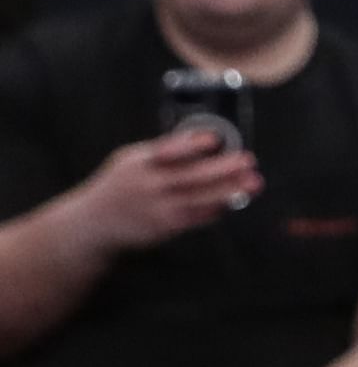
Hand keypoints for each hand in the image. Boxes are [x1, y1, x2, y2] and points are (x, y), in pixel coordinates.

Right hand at [63, 130, 258, 254]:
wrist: (94, 223)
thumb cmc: (120, 185)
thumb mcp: (130, 160)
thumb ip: (161, 151)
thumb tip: (201, 140)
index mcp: (138, 162)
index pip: (166, 150)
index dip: (190, 144)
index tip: (213, 139)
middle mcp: (148, 185)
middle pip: (191, 176)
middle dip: (223, 168)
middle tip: (248, 161)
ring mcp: (157, 208)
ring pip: (200, 199)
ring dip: (230, 190)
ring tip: (253, 183)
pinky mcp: (165, 227)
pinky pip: (197, 217)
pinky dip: (217, 208)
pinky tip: (234, 200)